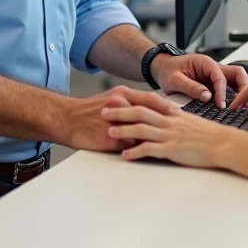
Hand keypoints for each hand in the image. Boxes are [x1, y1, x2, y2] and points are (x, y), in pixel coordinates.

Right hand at [59, 86, 175, 152]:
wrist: (67, 119)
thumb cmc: (89, 111)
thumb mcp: (110, 99)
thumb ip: (128, 102)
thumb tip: (147, 109)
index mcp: (122, 94)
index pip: (150, 98)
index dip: (165, 106)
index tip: (178, 112)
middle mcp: (121, 105)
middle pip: (150, 114)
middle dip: (166, 122)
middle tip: (179, 129)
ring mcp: (116, 122)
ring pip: (142, 130)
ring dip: (155, 137)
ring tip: (168, 143)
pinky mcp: (110, 138)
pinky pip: (130, 145)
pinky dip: (141, 149)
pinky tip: (151, 153)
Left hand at [103, 102, 241, 168]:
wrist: (223, 144)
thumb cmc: (208, 134)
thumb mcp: (190, 119)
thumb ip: (175, 116)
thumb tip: (164, 113)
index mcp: (173, 112)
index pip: (149, 100)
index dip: (131, 97)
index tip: (117, 95)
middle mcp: (169, 121)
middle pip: (140, 112)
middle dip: (120, 111)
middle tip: (104, 111)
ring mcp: (170, 135)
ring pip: (141, 130)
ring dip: (123, 130)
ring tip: (109, 132)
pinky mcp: (172, 150)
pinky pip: (150, 150)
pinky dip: (135, 152)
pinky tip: (125, 156)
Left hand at [151, 53, 247, 107]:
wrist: (162, 69)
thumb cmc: (167, 71)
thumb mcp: (175, 80)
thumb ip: (191, 87)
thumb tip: (207, 97)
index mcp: (205, 63)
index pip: (220, 77)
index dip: (222, 92)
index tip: (221, 105)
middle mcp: (213, 67)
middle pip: (237, 73)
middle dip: (243, 87)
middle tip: (242, 103)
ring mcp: (215, 75)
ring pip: (236, 80)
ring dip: (241, 91)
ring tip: (241, 106)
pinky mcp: (214, 84)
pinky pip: (229, 88)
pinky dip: (234, 96)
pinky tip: (234, 106)